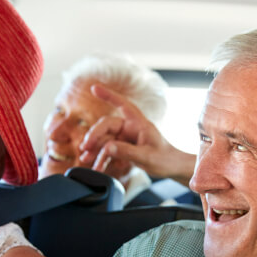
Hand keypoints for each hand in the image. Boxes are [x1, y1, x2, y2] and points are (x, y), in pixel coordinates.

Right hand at [78, 84, 195, 184]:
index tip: (94, 88)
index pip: (122, 104)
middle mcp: (130, 128)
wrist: (172, 168)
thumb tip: (107, 148)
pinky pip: (109, 151)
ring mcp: (125, 138)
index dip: (108, 95)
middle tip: (85, 148)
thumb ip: (127, 152)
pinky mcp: (124, 148)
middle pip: (106, 126)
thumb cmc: (165, 159)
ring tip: (85, 159)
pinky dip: (101, 158)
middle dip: (94, 136)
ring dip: (94, 150)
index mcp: (138, 123)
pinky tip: (96, 166)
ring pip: (104, 140)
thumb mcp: (147, 157)